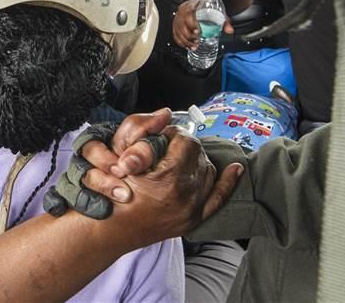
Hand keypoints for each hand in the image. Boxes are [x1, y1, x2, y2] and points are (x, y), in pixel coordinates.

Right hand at [106, 125, 241, 245]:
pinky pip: (219, 197)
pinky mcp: (193, 220)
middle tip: (167, 150)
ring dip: (197, 161)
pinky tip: (235, 169)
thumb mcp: (121, 153)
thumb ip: (141, 128)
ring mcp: (191, 210)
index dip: (172, 135)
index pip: (185, 140)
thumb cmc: (110, 192)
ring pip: (208, 170)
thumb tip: (166, 114)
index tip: (160, 139)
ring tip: (179, 161)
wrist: (108, 230)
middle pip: (199, 153)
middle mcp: (186, 195)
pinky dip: (228, 181)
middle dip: (185, 147)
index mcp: (169, 177)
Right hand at [172, 0, 233, 49]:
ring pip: (178, 30)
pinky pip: (175, 34)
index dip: (192, 23)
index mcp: (192, 4)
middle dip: (189, 34)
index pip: (189, 13)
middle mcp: (183, 10)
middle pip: (181, 23)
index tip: (198, 31)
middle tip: (197, 40)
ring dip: (185, 40)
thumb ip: (224, 21)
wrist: (202, 4)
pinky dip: (181, 42)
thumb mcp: (217, 12)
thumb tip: (230, 30)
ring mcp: (178, 18)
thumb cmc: (208, 8)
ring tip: (194, 45)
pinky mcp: (176, 25)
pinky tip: (187, 46)